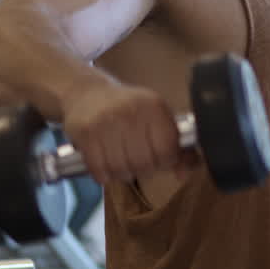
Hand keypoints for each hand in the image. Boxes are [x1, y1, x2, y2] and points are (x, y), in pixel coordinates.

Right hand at [61, 82, 190, 184]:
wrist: (87, 94)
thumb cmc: (128, 111)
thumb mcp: (155, 119)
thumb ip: (174, 145)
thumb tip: (183, 174)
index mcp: (154, 106)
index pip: (168, 150)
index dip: (165, 162)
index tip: (158, 159)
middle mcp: (131, 111)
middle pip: (144, 163)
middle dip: (143, 170)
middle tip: (137, 161)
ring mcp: (107, 121)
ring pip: (121, 170)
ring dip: (122, 174)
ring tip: (120, 162)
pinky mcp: (86, 132)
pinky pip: (100, 170)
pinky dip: (103, 174)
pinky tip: (104, 163)